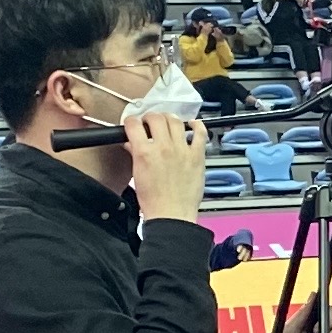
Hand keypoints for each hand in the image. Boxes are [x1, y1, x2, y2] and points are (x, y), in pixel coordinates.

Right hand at [125, 106, 209, 224]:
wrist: (171, 215)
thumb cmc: (154, 201)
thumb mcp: (137, 175)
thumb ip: (135, 155)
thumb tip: (132, 145)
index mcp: (144, 152)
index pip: (134, 125)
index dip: (132, 121)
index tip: (134, 124)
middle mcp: (163, 147)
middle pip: (156, 118)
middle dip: (150, 117)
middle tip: (150, 123)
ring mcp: (182, 150)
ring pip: (176, 121)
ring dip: (169, 118)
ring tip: (167, 122)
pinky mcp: (197, 156)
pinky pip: (200, 133)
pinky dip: (197, 125)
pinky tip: (193, 124)